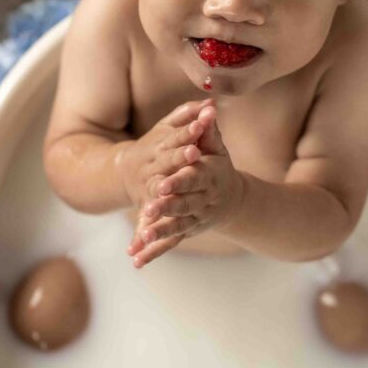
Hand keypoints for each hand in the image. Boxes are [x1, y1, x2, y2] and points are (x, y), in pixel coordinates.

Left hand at [127, 104, 243, 267]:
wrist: (231, 200)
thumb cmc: (218, 166)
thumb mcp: (216, 148)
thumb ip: (209, 129)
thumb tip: (209, 106)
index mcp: (210, 177)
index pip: (195, 178)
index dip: (181, 181)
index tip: (163, 184)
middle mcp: (204, 200)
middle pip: (185, 204)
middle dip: (168, 207)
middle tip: (150, 209)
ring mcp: (196, 219)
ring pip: (177, 226)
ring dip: (160, 232)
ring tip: (143, 236)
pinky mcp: (187, 231)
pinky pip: (170, 243)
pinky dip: (154, 252)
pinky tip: (136, 260)